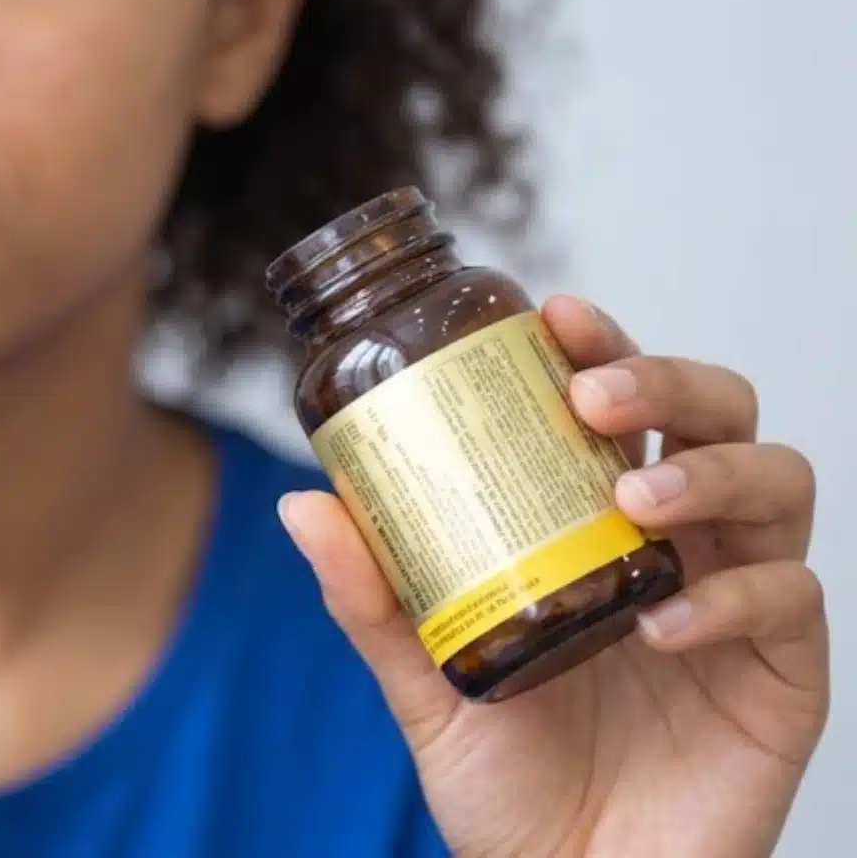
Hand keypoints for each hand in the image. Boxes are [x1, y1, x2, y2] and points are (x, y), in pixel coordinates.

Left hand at [280, 295, 827, 857]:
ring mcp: (740, 602)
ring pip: (776, 483)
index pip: (623, 406)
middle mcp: (680, 544)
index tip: (554, 314)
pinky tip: (664, 623)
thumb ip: (373, 601)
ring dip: (707, 474)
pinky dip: (734, 597)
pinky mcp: (784, 676)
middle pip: (718, 413)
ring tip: (634, 503)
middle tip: (593, 395)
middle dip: (665, 381)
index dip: (603, 346)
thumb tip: (302, 503)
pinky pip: (793, 601)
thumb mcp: (424, 682)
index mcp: (598, 524)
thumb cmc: (505, 782)